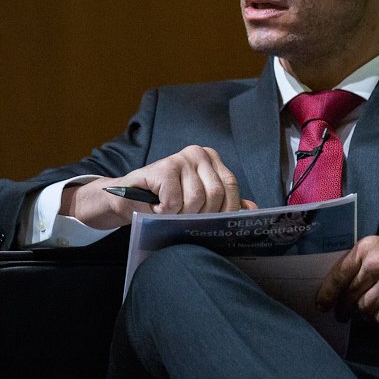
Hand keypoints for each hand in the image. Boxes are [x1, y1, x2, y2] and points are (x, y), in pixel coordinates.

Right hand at [63, 145, 256, 228]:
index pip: (232, 188)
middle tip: (182, 219)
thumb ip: (224, 203)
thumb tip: (252, 209)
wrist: (126, 200)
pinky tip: (156, 208)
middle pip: (216, 196)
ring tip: (167, 212)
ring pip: (196, 200)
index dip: (225, 212)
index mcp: (213, 160)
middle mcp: (199, 153)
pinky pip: (175, 201)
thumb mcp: (197, 202)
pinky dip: (165, 212)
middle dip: (201, 216)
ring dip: (180, 216)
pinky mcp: (163, 168)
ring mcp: (180, 158)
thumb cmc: (164, 202)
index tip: (212, 225)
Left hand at [316, 233, 378, 324]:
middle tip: (341, 314)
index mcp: (368, 249)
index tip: (321, 304)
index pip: (338, 275)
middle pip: (348, 295)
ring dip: (364, 312)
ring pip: (363, 309)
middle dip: (343, 308)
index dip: (327, 293)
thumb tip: (341, 284)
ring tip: (371, 308)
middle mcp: (375, 266)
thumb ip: (362, 261)